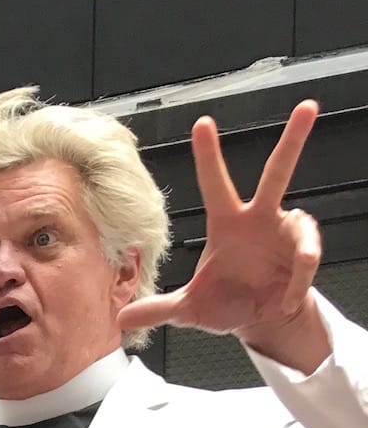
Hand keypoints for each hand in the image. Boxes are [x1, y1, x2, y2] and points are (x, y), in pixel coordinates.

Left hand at [118, 101, 325, 366]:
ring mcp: (285, 231)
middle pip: (277, 172)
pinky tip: (284, 302)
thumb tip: (121, 319)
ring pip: (303, 224)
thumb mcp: (189, 308)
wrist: (260, 320)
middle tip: (307, 107)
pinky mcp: (304, 250)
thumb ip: (159, 309)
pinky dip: (296, 284)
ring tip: (284, 296)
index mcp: (227, 224)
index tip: (201, 122)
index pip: (214, 183)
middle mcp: (259, 219)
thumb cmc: (227, 302)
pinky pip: (306, 260)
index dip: (208, 155)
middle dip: (293, 140)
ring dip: (302, 255)